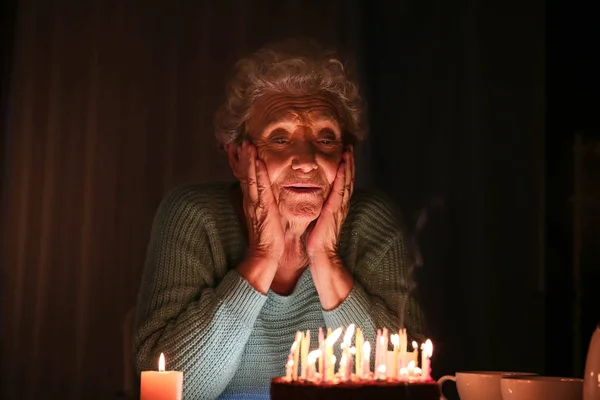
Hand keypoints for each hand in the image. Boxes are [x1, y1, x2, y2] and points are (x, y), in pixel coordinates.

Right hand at [237, 141, 284, 262]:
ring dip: (248, 160)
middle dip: (241, 157)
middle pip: (244, 174)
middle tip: (239, 141)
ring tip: (246, 144)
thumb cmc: (268, 237)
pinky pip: (260, 186)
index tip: (239, 149)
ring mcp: (255, 203)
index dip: (242, 164)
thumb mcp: (264, 216)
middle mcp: (251, 200)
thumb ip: (263, 205)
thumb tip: (266, 197)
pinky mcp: (263, 207)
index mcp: (251, 201)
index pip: (245, 178)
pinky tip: (258, 161)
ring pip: (250, 177)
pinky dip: (258, 172)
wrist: (265, 253)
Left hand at [306, 146, 354, 258]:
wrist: (321, 255)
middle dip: (349, 162)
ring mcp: (339, 207)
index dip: (345, 169)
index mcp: (337, 206)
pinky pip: (339, 190)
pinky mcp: (334, 210)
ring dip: (348, 166)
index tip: (344, 154)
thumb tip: (315, 200)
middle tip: (349, 147)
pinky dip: (342, 177)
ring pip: (346, 182)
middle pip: (348, 179)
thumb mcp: (319, 220)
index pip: (343, 183)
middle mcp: (341, 205)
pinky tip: (342, 166)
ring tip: (348, 151)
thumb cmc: (317, 240)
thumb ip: (320, 209)